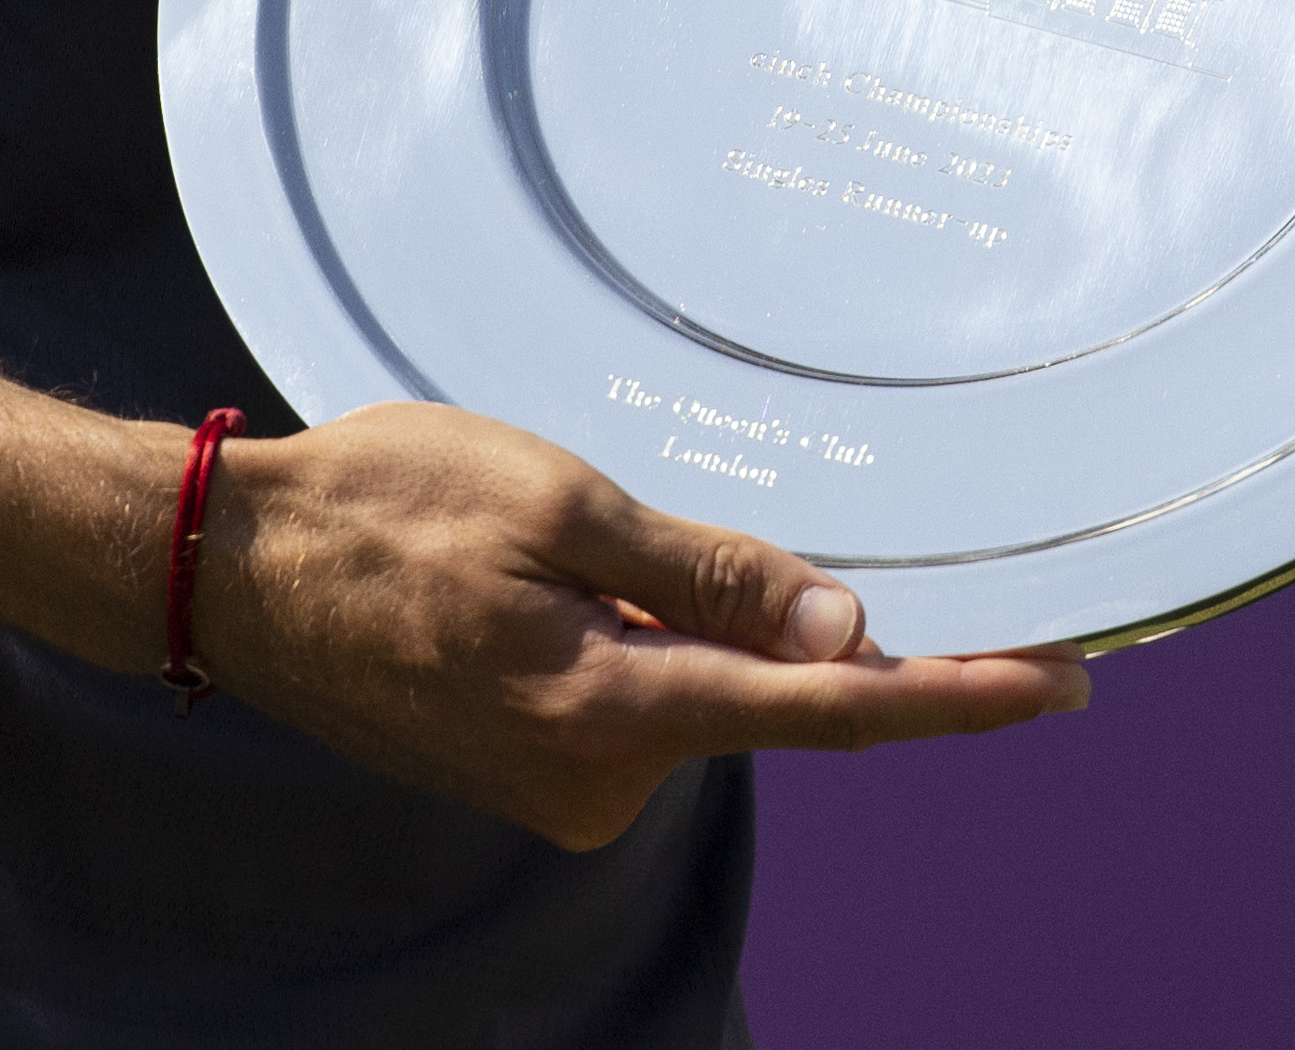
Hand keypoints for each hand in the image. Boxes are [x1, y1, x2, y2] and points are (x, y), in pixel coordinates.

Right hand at [187, 397, 1084, 847]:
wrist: (231, 568)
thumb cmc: (382, 507)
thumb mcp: (558, 505)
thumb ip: (709, 574)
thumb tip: (849, 627)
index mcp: (614, 711)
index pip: (832, 712)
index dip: (957, 698)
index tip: (1064, 683)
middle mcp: (597, 781)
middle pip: (761, 695)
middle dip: (774, 615)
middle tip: (648, 515)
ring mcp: (561, 789)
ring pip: (691, 690)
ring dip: (677, 615)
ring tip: (540, 532)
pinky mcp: (533, 772)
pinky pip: (633, 699)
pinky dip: (631, 638)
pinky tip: (536, 575)